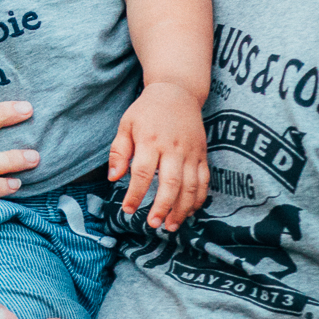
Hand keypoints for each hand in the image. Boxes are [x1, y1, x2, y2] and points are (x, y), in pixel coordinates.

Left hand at [107, 80, 209, 229]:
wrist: (178, 92)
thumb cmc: (147, 111)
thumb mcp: (126, 125)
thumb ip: (119, 151)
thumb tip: (114, 178)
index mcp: (151, 140)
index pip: (142, 173)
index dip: (135, 194)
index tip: (128, 209)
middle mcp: (173, 148)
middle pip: (170, 183)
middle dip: (162, 207)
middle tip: (152, 224)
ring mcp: (191, 152)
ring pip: (190, 186)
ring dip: (181, 209)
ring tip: (171, 226)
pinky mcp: (202, 154)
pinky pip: (204, 181)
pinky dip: (198, 199)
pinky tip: (188, 212)